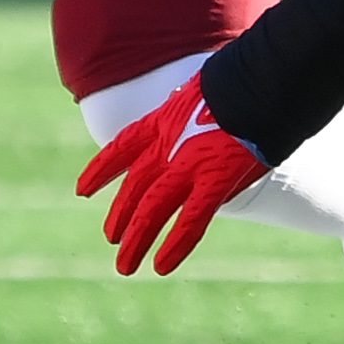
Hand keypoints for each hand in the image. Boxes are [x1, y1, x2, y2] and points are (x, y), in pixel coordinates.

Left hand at [77, 76, 273, 275]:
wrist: (261, 77)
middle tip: (112, 238)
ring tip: (125, 266)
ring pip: (152, 209)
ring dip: (138, 239)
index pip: (123, 147)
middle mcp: (168, 145)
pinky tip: (162, 266)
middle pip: (135, 185)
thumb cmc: (244, 79)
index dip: (101, 170)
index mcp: (163, 120)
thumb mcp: (206, 92)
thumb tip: (199, 132)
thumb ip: (196, 116)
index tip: (82, 190)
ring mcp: (188, 164)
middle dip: (121, 213)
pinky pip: (191, 220)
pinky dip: (176, 245)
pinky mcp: (214, 180)